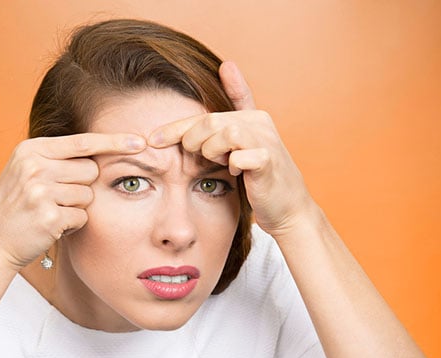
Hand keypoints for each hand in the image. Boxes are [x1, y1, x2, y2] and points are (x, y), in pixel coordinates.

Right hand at [0, 133, 145, 269]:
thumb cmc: (13, 207)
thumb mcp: (24, 171)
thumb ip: (54, 159)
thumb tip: (99, 153)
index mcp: (30, 150)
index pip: (82, 141)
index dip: (113, 141)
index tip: (139, 141)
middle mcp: (35, 166)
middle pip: (90, 170)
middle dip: (84, 186)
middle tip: (58, 198)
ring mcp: (41, 191)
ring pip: (89, 196)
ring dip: (77, 207)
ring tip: (51, 212)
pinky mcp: (49, 217)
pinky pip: (82, 217)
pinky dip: (72, 224)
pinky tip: (51, 226)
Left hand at [147, 62, 315, 235]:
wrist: (288, 209)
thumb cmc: (258, 180)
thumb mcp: (240, 147)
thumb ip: (228, 119)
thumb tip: (226, 65)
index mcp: (250, 116)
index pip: (205, 114)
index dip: (176, 126)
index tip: (152, 140)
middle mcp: (260, 123)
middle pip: (210, 121)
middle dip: (192, 140)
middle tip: (193, 157)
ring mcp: (267, 141)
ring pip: (225, 133)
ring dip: (213, 151)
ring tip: (220, 163)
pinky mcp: (269, 161)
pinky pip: (240, 156)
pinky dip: (233, 165)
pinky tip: (237, 173)